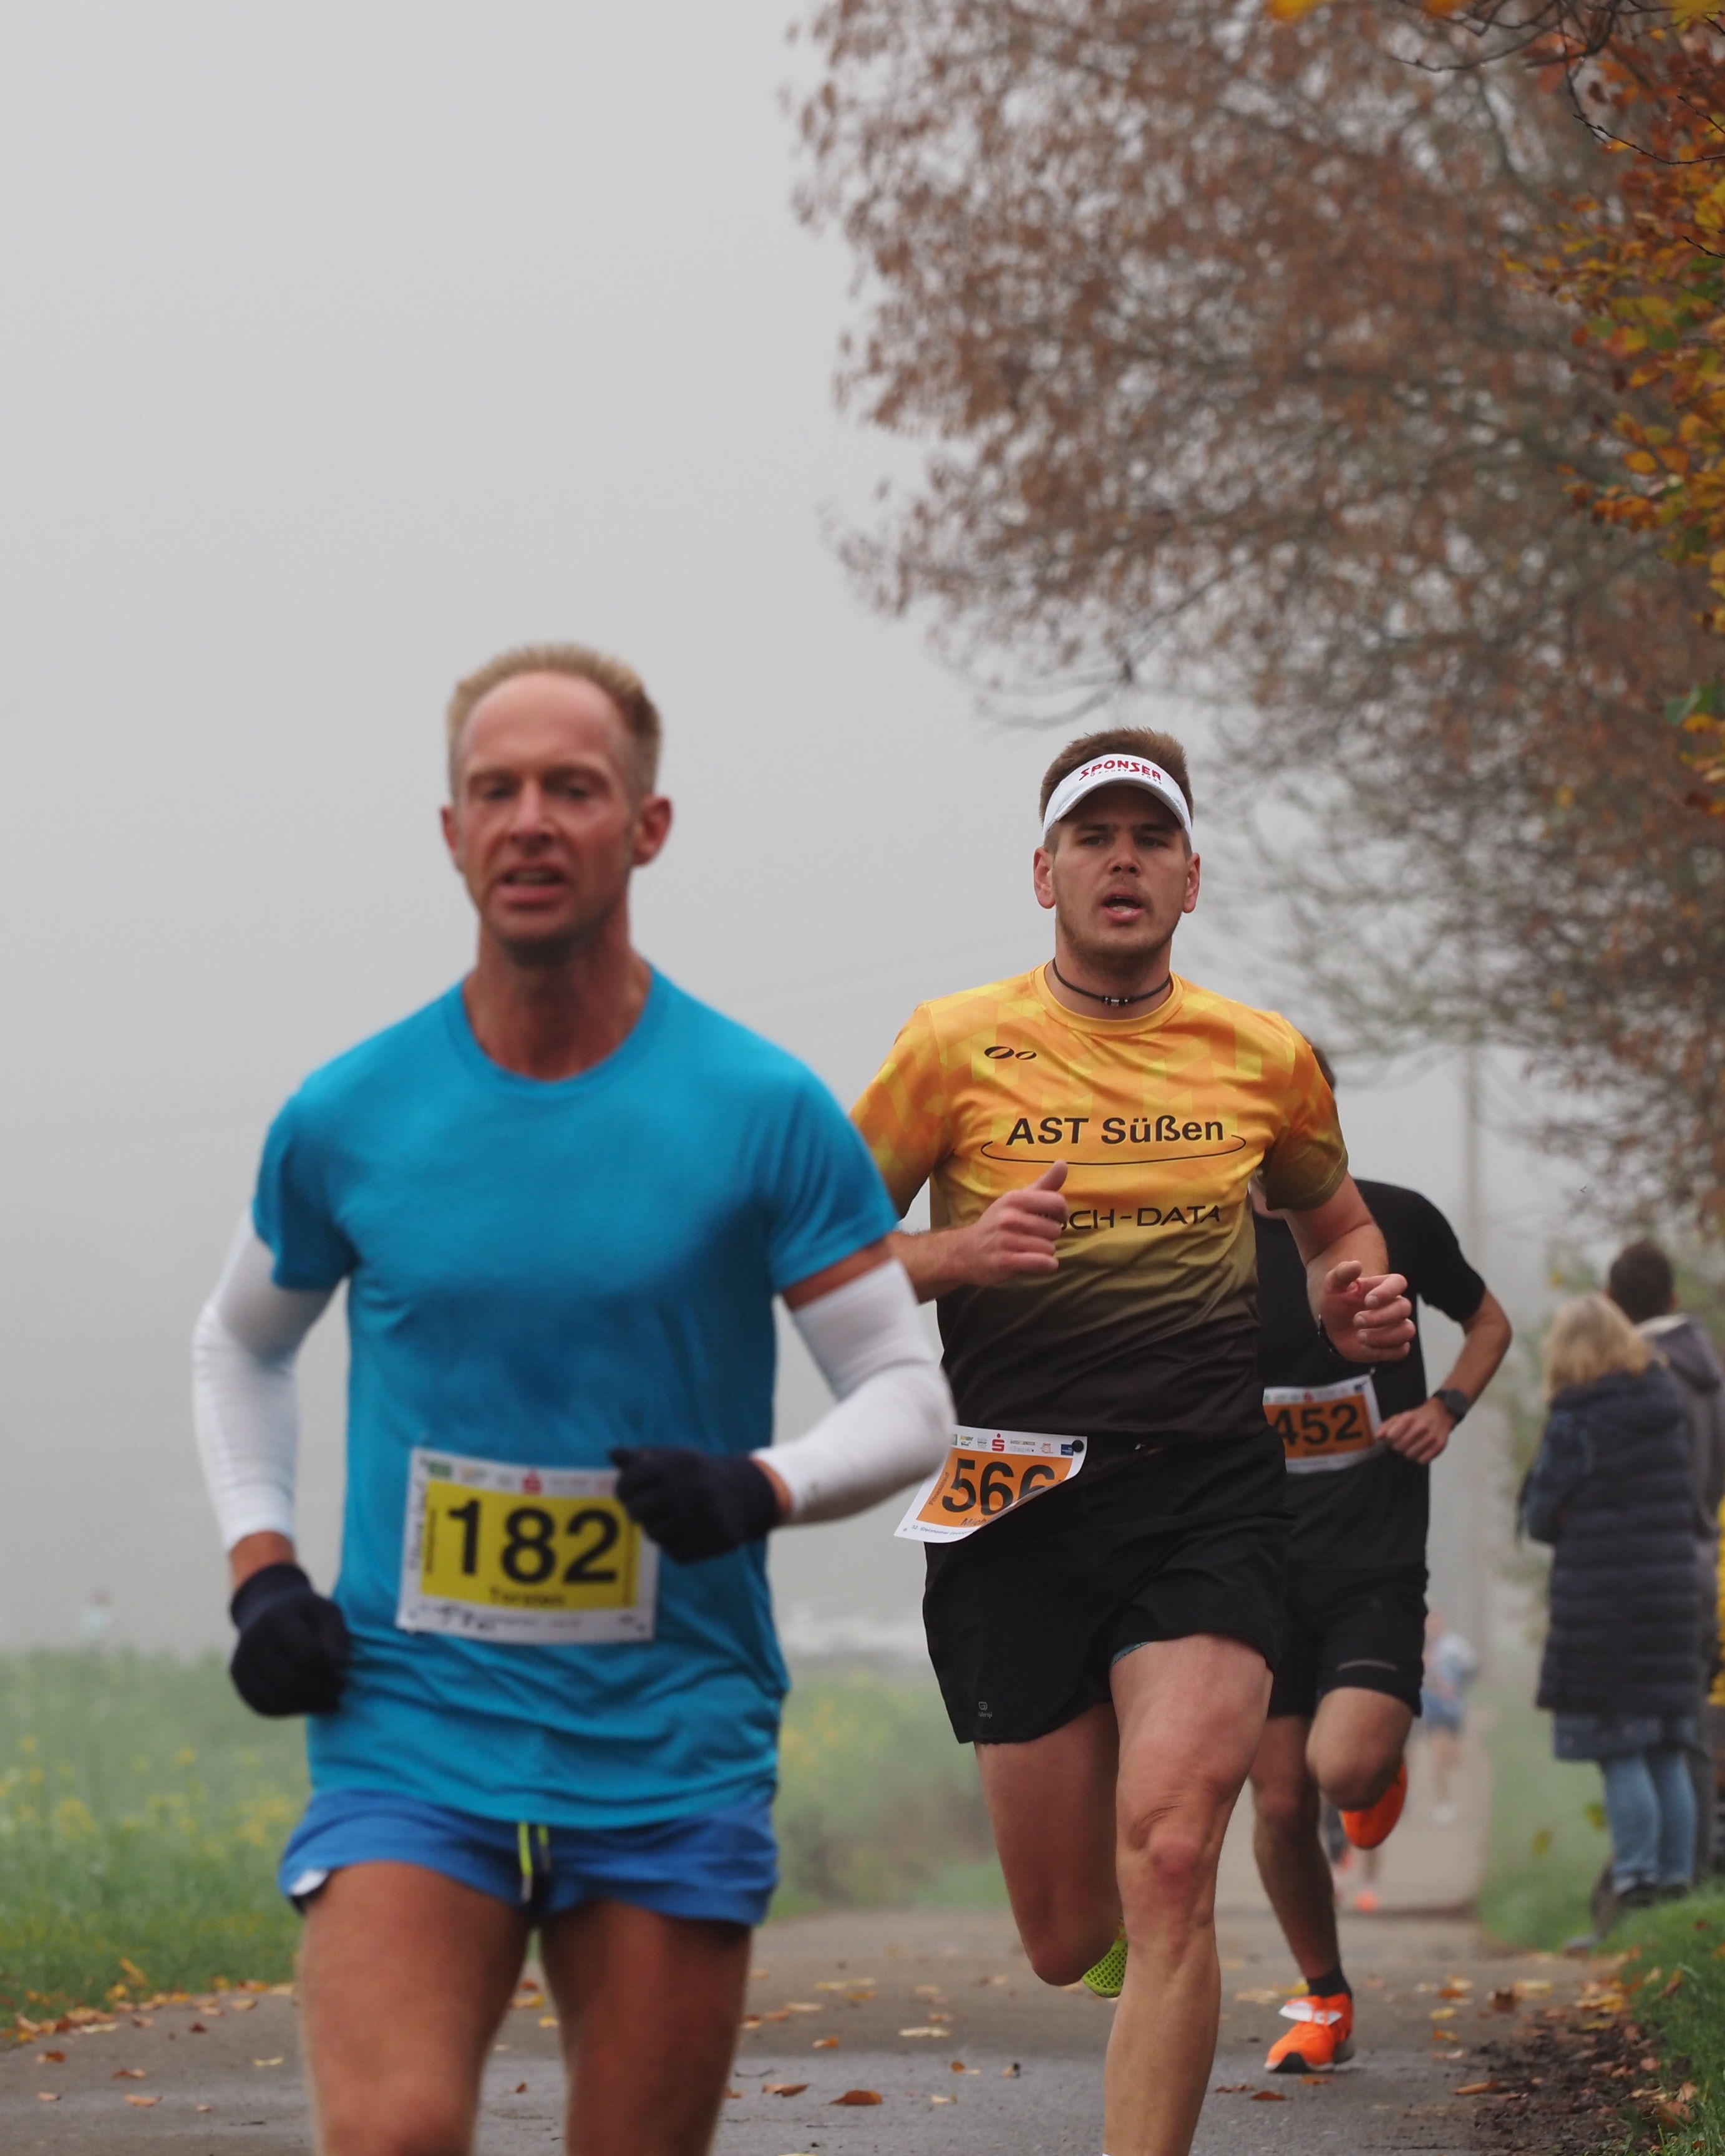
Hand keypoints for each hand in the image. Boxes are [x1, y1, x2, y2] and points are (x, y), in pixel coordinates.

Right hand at [229, 1563, 349, 1717]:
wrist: (265, 1607)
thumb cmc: (304, 1612)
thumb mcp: (326, 1611)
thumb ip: (335, 1635)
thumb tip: (340, 1665)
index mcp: (276, 1619)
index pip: (306, 1654)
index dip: (329, 1668)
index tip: (345, 1671)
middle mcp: (252, 1641)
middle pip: (289, 1681)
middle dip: (320, 1691)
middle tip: (339, 1690)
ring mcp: (240, 1661)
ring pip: (275, 1699)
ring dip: (308, 1705)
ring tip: (329, 1701)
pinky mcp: (239, 1679)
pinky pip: (264, 1705)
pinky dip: (290, 1709)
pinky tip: (308, 1702)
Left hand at [611, 1447, 781, 1563]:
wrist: (747, 1492)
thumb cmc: (698, 1473)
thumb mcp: (674, 1458)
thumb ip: (642, 1457)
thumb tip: (612, 1453)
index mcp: (678, 1465)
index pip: (629, 1482)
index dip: (622, 1489)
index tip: (626, 1492)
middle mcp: (691, 1490)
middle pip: (636, 1511)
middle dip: (634, 1510)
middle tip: (641, 1508)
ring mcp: (704, 1517)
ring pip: (654, 1535)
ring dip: (654, 1529)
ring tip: (664, 1519)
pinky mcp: (714, 1540)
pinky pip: (675, 1553)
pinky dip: (674, 1545)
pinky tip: (684, 1531)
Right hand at [955, 1163, 1068, 1284]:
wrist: (966, 1250)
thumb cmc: (997, 1223)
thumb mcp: (1016, 1200)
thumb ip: (1043, 1184)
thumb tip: (1063, 1163)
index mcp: (1014, 1199)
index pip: (1057, 1202)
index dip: (1062, 1214)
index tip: (1055, 1219)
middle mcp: (1010, 1217)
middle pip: (1055, 1229)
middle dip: (1049, 1236)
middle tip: (1034, 1237)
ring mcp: (1006, 1240)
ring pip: (1050, 1248)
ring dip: (1045, 1252)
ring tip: (1029, 1249)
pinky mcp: (1006, 1261)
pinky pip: (1042, 1263)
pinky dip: (1046, 1265)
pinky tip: (1037, 1263)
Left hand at [1319, 1261, 1413, 1363]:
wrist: (1334, 1325)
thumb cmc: (1336, 1301)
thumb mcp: (1333, 1285)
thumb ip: (1342, 1273)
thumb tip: (1356, 1265)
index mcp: (1384, 1287)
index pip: (1399, 1283)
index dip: (1387, 1292)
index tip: (1367, 1301)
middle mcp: (1395, 1305)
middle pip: (1404, 1308)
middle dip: (1380, 1317)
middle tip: (1356, 1320)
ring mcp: (1396, 1326)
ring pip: (1407, 1330)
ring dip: (1384, 1336)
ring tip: (1360, 1336)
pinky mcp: (1394, 1346)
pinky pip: (1401, 1350)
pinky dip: (1384, 1351)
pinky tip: (1365, 1347)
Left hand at [1378, 1397, 1457, 1464]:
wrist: (1441, 1414)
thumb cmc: (1416, 1417)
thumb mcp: (1400, 1417)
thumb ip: (1386, 1426)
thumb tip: (1378, 1437)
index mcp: (1409, 1418)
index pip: (1391, 1436)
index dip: (1389, 1440)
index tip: (1392, 1439)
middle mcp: (1421, 1427)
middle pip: (1399, 1447)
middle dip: (1397, 1447)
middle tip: (1401, 1443)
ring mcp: (1431, 1437)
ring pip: (1410, 1456)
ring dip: (1408, 1453)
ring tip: (1411, 1446)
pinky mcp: (1440, 1446)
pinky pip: (1422, 1461)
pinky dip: (1419, 1458)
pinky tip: (1420, 1451)